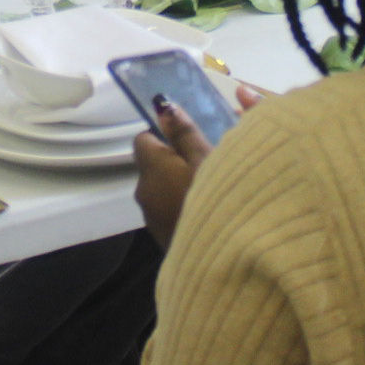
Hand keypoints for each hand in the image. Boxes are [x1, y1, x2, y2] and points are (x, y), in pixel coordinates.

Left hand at [132, 83, 262, 249]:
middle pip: (152, 167)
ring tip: (209, 190)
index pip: (142, 140)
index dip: (163, 137)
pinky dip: (180, 207)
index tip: (188, 142)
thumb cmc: (217, 198)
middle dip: (174, 163)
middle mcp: (143, 191)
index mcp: (152, 167)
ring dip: (177, 186)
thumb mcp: (207, 159)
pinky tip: (205, 213)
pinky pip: (167, 211)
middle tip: (207, 166)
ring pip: (160, 190)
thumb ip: (184, 133)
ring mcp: (150, 217)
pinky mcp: (161, 238)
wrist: (222, 257)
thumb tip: (162, 107)